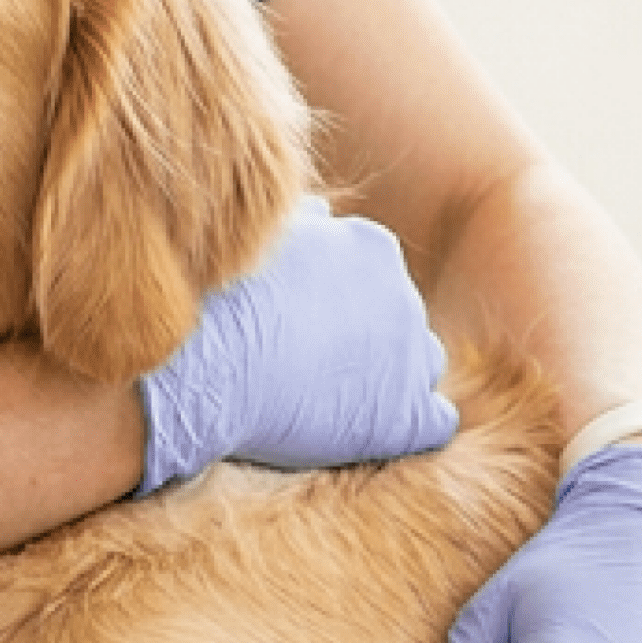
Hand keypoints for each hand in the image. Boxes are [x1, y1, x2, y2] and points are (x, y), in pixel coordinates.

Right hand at [135, 198, 456, 495]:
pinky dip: (407, 427)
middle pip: (398, 319)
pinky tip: (365, 432)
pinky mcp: (407, 417)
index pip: (375, 276)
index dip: (340, 305)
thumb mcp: (260, 243)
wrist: (206, 365)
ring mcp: (411, 356)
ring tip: (335, 399)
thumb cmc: (215, 300)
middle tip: (308, 365)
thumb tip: (323, 210)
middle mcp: (404, 295)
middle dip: (365, 340)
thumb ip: (303, 224)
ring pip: (422, 365)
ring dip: (390, 380)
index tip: (302, 325)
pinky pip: (435, 422)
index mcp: (372, 247)